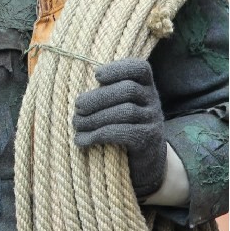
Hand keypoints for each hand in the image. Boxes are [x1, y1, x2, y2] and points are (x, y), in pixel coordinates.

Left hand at [73, 58, 166, 198]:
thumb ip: (106, 93)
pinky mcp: (148, 140)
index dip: (118, 68)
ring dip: (96, 117)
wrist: (145, 162)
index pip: (139, 68)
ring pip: (126, 111)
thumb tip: (76, 95)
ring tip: (77, 124)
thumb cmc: (122, 126)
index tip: (96, 75)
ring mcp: (153, 120)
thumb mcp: (118, 105)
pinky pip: (125, 133)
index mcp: (145, 85)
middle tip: (78, 107)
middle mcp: (153, 100)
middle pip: (128, 90)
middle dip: (98, 97)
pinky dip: (100, 135)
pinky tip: (83, 140)